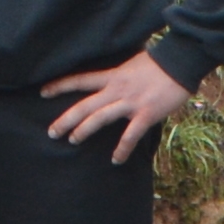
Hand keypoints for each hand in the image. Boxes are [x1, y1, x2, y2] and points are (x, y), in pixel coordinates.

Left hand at [41, 49, 193, 160]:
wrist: (180, 62)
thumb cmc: (159, 62)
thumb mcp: (132, 63)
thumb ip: (119, 73)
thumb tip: (113, 76)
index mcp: (112, 76)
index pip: (80, 80)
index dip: (60, 86)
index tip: (43, 92)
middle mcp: (116, 89)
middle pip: (84, 105)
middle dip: (66, 119)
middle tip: (51, 132)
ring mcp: (130, 102)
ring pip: (100, 118)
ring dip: (84, 130)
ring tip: (72, 140)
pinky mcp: (146, 114)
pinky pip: (130, 135)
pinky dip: (122, 149)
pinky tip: (116, 161)